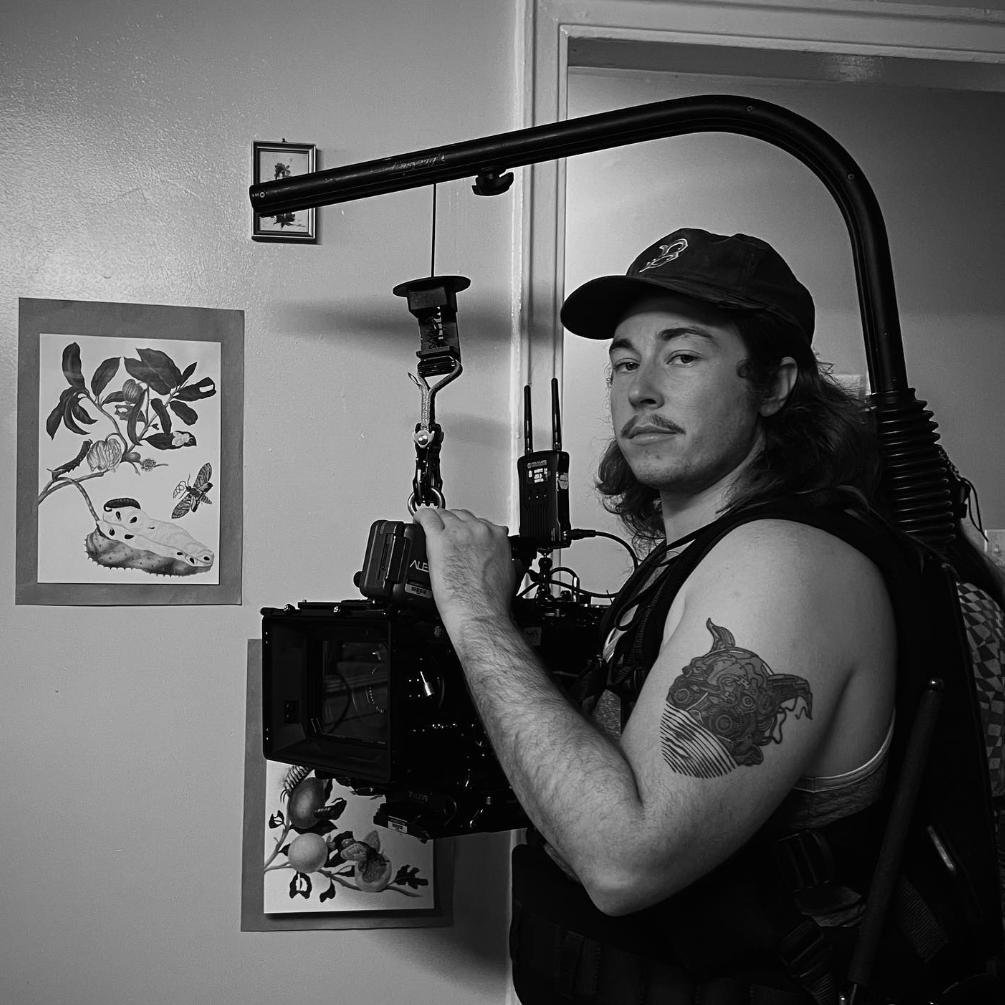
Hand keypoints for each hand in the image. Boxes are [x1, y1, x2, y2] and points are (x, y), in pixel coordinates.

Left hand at [411, 507, 516, 632]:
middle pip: (460, 515)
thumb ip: (507, 562)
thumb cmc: (492, 601)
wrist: (480, 612)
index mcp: (497, 537)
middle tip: (445, 534)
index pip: (480, 522)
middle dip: (452, 523)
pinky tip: (418, 522)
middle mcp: (479, 531)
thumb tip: (510, 563)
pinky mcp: (439, 540)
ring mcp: (458, 533)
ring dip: (437, 520)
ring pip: (443, 514)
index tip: (463, 535)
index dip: (468, 528)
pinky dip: (421, 517)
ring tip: (429, 528)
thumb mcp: (509, 576)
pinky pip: (426, 517)